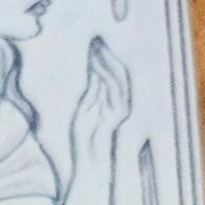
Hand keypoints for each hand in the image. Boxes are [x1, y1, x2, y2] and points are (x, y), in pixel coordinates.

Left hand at [71, 38, 130, 155]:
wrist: (88, 165)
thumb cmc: (84, 142)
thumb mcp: (85, 110)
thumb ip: (92, 91)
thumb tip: (94, 69)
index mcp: (114, 103)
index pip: (112, 75)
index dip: (104, 58)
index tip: (94, 43)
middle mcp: (120, 104)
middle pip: (117, 72)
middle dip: (107, 54)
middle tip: (96, 39)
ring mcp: (120, 108)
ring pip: (116, 77)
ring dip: (105, 60)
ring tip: (95, 47)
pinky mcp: (117, 113)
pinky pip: (112, 87)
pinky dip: (103, 73)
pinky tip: (94, 63)